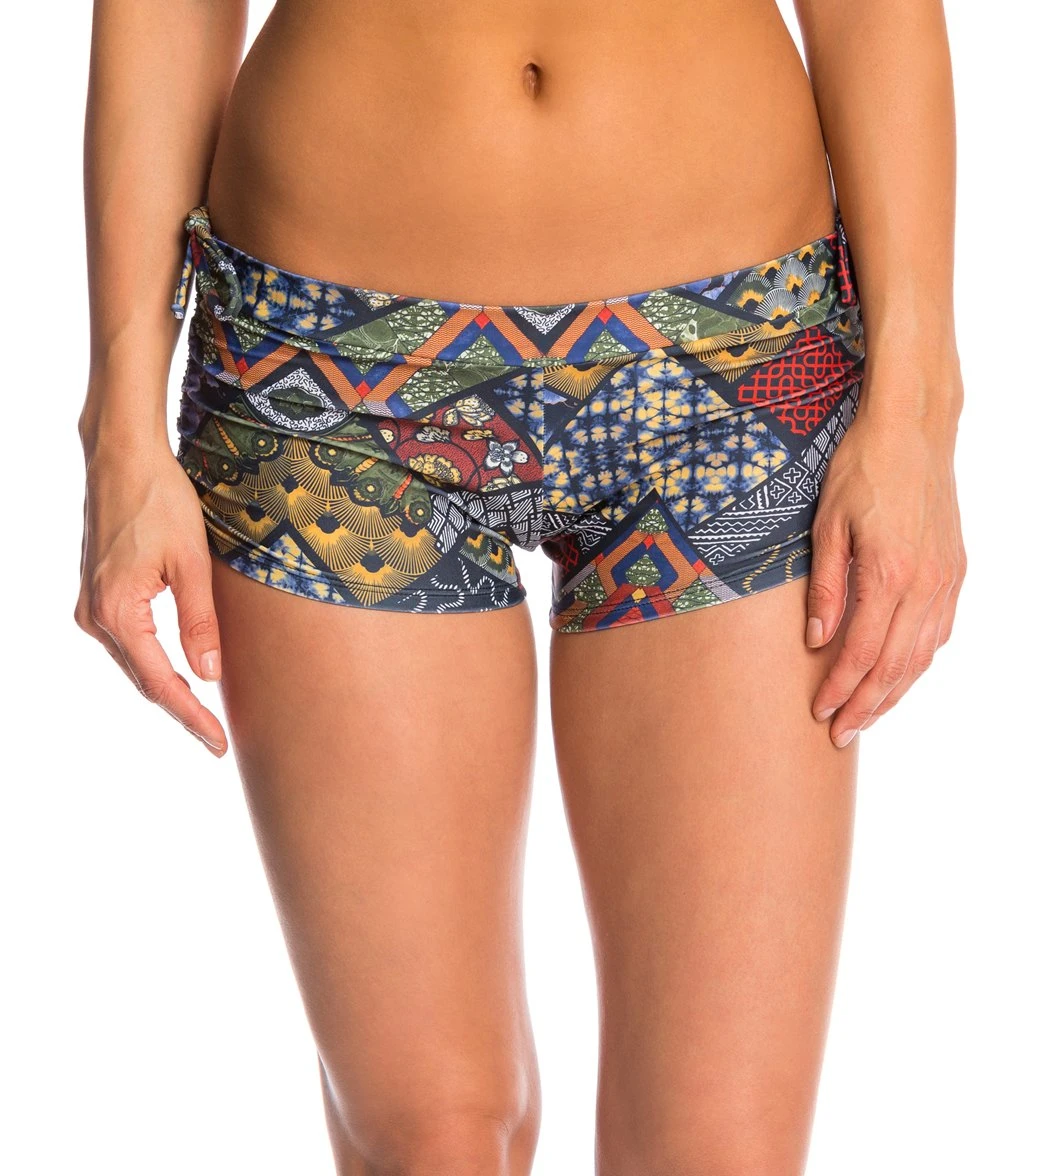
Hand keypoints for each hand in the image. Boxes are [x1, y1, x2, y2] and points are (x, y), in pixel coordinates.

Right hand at [74, 442, 227, 756]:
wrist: (122, 459)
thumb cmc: (160, 501)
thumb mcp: (192, 562)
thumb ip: (200, 620)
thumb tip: (209, 674)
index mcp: (118, 612)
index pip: (159, 682)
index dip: (191, 716)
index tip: (218, 743)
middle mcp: (95, 616)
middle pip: (143, 680)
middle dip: (182, 711)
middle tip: (217, 742)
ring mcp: (91, 606)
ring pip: (134, 664)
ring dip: (167, 689)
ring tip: (203, 718)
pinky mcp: (97, 595)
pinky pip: (128, 644)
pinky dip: (153, 664)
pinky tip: (178, 676)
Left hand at [804, 367, 966, 747]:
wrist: (913, 430)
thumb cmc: (860, 469)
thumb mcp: (826, 524)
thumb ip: (826, 587)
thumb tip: (816, 640)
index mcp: (889, 572)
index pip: (862, 652)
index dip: (840, 688)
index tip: (818, 712)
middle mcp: (925, 582)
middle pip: (895, 665)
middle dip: (866, 705)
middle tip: (840, 734)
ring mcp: (946, 578)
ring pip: (922, 654)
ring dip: (894, 691)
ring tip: (867, 716)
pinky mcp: (955, 569)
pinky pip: (939, 630)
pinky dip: (918, 661)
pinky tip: (900, 675)